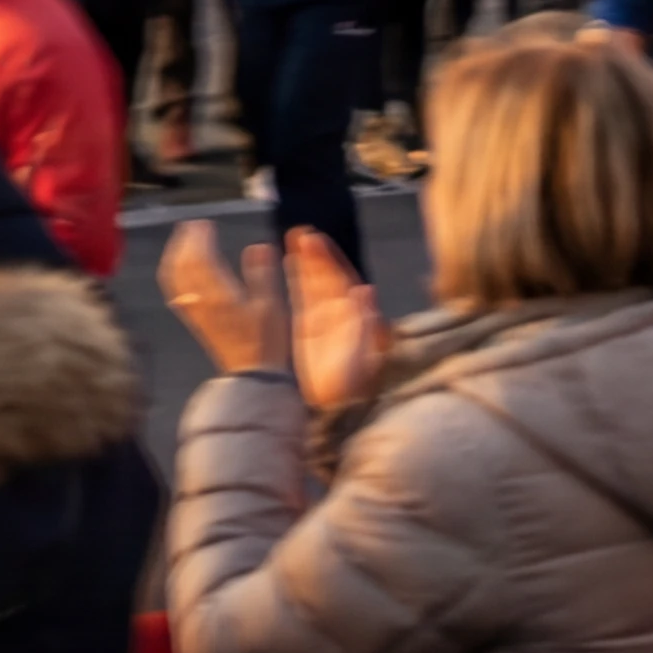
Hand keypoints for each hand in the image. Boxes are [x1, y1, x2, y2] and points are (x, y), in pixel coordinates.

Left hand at [160, 218, 277, 375]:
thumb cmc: (266, 341)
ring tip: (183, 240)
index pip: (200, 258)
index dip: (199, 238)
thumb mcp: (272, 306)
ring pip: (175, 276)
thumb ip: (263, 274)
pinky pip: (176, 289)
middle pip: (182, 265)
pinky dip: (175, 272)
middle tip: (190, 225)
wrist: (251, 374)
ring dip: (176, 255)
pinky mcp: (194, 319)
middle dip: (184, 242)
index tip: (203, 223)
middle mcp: (201, 300)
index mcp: (219, 293)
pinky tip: (181, 269)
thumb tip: (258, 247)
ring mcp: (194, 310)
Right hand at [279, 228, 388, 413]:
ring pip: (316, 286)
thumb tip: (365, 289)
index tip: (314, 239)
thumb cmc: (349, 392)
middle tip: (301, 234)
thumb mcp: (360, 359)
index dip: (329, 260)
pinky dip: (297, 279)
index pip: (343, 281)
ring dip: (307, 263)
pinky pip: (304, 299)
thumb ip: (362, 324)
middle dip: (317, 256)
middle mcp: (344, 318)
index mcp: (356, 320)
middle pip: (330, 279)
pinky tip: (287, 262)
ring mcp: (326, 324)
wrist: (335, 418)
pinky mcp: (310, 334)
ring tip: (294, 238)